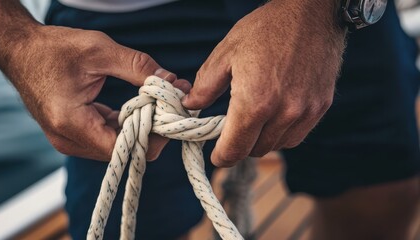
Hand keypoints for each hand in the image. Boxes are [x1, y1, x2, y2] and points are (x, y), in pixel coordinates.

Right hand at [6, 26, 188, 160]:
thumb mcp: (99, 51)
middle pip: (121, 151)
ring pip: (115, 146)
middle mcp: (68, 140)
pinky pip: (105, 137)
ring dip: (138, 127)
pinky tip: (138, 106)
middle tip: (167, 106)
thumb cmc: (53, 48)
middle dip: (149, 131)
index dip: (152, 135)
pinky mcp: (71, 133)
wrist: (19, 49)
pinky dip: (124, 124)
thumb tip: (173, 81)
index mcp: (71, 123)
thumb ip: (138, 67)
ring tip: (155, 104)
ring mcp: (68, 139)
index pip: (122, 149)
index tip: (170, 114)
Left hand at [182, 0, 345, 166]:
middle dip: (240, 146)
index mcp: (255, 101)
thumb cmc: (265, 28)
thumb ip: (205, 86)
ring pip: (278, 145)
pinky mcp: (322, 106)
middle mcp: (284, 112)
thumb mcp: (226, 53)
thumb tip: (192, 105)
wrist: (311, 12)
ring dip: (262, 140)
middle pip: (256, 151)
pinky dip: (283, 132)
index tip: (216, 155)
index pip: (235, 149)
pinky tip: (275, 114)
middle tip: (232, 129)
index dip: (222, 157)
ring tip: (255, 119)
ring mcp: (306, 111)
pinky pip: (297, 134)